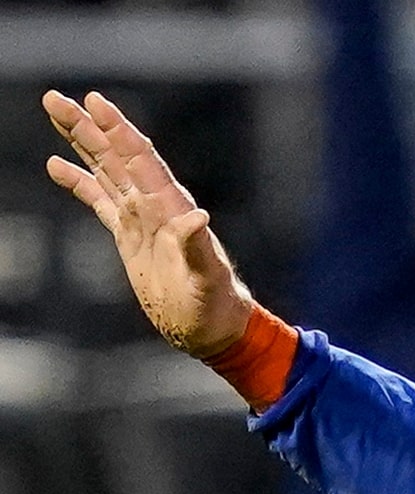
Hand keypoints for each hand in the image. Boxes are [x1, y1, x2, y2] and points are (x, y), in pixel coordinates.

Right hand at [43, 90, 251, 358]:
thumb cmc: (214, 306)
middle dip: (88, 126)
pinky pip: (99, 200)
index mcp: (171, 209)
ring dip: (81, 142)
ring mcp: (141, 219)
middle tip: (55, 98)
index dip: (118, 131)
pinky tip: (55, 165)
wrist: (211, 328)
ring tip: (55, 112)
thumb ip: (199, 250)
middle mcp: (155, 207)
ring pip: (105, 170)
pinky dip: (78, 181)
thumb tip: (196, 217)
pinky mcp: (129, 236)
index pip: (141, 161)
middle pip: (116, 156)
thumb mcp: (207, 280)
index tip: (95, 102)